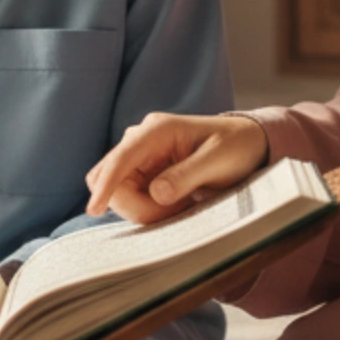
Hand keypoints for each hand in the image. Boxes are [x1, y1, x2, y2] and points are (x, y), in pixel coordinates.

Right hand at [85, 112, 268, 223]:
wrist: (245, 143)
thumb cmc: (234, 146)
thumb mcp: (217, 160)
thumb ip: (186, 175)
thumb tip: (156, 193)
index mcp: (157, 129)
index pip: (121, 158)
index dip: (105, 185)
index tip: (94, 210)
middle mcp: (140, 140)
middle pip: (112, 180)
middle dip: (136, 204)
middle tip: (177, 208)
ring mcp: (139, 158)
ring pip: (119, 194)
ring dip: (146, 209)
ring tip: (184, 202)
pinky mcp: (143, 174)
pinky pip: (131, 199)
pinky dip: (150, 210)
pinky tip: (177, 203)